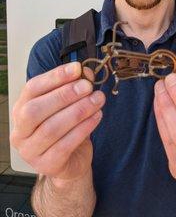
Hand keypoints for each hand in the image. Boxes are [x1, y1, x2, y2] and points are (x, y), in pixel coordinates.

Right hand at [10, 62, 104, 180]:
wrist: (72, 161)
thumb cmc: (67, 128)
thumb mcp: (70, 104)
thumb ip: (76, 86)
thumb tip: (86, 73)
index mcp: (21, 109)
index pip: (32, 88)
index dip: (54, 77)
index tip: (77, 69)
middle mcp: (20, 131)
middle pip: (35, 110)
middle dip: (64, 95)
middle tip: (88, 86)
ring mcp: (30, 151)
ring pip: (51, 128)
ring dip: (78, 111)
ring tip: (98, 100)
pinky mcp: (47, 165)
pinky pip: (64, 146)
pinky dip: (83, 129)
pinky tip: (96, 116)